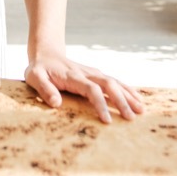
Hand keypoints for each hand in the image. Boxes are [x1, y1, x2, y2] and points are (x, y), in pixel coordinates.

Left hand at [24, 50, 145, 123]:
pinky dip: (128, 89)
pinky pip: (115, 81)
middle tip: (132, 118)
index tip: (108, 121)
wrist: (46, 54)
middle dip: (122, 101)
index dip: (101, 104)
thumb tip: (56, 103)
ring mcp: (94, 73)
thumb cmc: (40, 69)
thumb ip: (45, 89)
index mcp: (73, 76)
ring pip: (115, 82)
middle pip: (109, 85)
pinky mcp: (97, 75)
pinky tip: (138, 99)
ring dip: (129, 95)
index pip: (91, 90)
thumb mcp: (35, 77)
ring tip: (142, 110)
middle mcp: (87, 73)